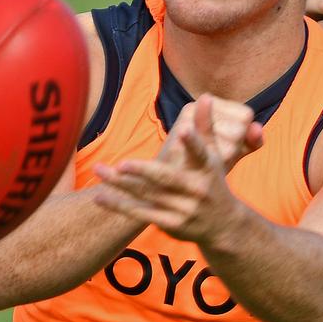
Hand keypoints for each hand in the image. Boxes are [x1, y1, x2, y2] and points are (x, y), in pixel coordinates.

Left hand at [94, 95, 245, 243]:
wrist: (224, 226)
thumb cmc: (213, 182)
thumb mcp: (214, 156)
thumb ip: (205, 126)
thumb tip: (205, 96)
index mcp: (207, 169)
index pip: (200, 154)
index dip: (192, 142)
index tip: (183, 130)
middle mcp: (196, 190)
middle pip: (166, 179)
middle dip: (144, 172)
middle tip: (122, 164)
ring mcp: (184, 209)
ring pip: (148, 195)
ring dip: (121, 185)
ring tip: (98, 170)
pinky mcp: (171, 224)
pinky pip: (141, 213)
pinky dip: (120, 205)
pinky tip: (100, 196)